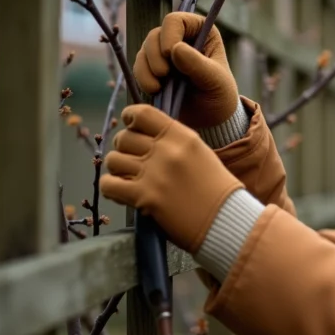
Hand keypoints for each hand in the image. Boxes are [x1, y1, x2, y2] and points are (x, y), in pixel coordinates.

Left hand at [100, 104, 243, 253]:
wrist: (225, 220)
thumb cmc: (216, 190)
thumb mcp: (199, 153)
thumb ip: (173, 142)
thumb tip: (142, 137)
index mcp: (182, 136)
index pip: (142, 113)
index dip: (130, 119)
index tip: (131, 128)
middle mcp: (166, 150)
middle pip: (123, 138)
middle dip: (123, 148)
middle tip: (132, 160)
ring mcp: (154, 173)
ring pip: (113, 160)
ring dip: (117, 169)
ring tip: (128, 178)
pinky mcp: (144, 197)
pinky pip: (109, 184)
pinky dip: (111, 188)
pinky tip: (121, 192)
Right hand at [134, 12, 238, 128]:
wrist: (210, 119)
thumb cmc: (219, 95)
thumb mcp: (215, 81)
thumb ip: (198, 65)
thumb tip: (175, 48)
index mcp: (201, 31)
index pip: (176, 20)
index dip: (169, 34)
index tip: (169, 53)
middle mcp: (180, 38)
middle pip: (155, 35)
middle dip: (155, 55)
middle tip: (164, 74)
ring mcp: (164, 53)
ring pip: (144, 51)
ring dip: (146, 68)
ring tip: (158, 87)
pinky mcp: (153, 69)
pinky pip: (138, 67)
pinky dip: (142, 78)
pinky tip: (154, 91)